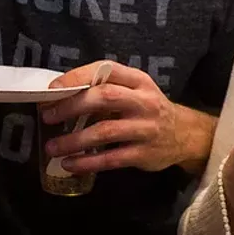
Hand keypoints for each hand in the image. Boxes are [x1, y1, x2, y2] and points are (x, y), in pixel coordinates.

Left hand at [41, 63, 205, 173]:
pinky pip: (111, 159)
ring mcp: (146, 128)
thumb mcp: (135, 90)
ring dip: (74, 140)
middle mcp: (144, 101)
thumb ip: (106, 89)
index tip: (53, 89)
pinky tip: (70, 164)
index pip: (106, 70)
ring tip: (52, 147)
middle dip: (72, 106)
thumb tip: (60, 95)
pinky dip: (87, 162)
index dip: (77, 77)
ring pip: (105, 131)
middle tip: (48, 117)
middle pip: (105, 97)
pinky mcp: (144, 154)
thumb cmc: (148, 110)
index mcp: (138, 80)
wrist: (185, 135)